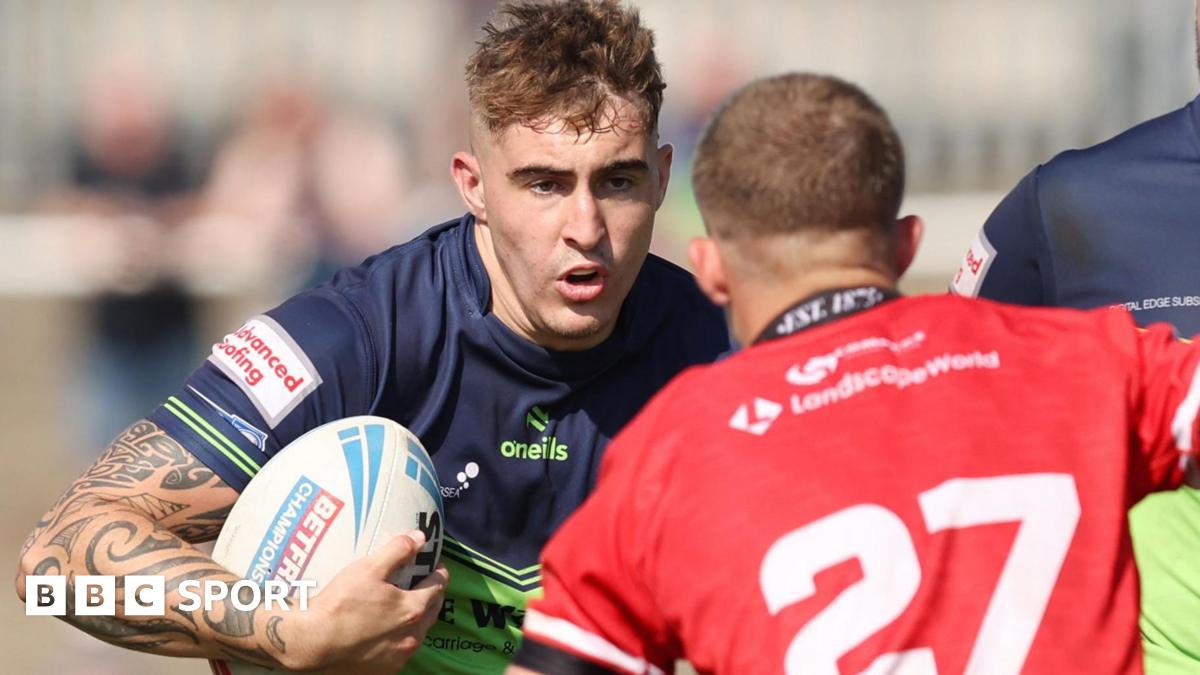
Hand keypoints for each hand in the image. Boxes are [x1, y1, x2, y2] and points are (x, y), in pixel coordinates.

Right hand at [281, 530, 448, 673]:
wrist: (311, 642)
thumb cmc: (339, 605)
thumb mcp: (369, 568)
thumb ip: (397, 550)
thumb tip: (419, 538)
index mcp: (412, 610)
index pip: (438, 586)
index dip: (438, 572)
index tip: (435, 565)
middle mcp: (411, 636)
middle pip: (432, 611)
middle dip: (432, 595)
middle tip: (424, 584)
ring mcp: (399, 657)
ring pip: (418, 633)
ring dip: (417, 618)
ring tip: (405, 607)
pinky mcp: (384, 670)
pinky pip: (400, 651)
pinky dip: (399, 638)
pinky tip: (386, 631)